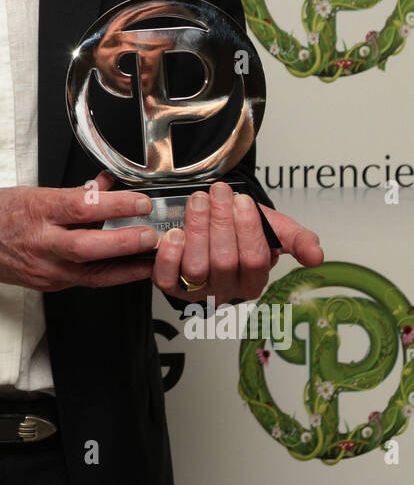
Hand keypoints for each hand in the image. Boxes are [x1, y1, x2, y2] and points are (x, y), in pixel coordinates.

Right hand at [0, 171, 159, 291]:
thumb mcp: (32, 191)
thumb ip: (72, 193)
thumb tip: (104, 186)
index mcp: (37, 211)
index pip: (81, 208)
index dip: (115, 206)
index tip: (140, 202)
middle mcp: (41, 243)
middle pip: (88, 247)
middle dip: (125, 242)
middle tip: (151, 235)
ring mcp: (45, 269)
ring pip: (92, 272)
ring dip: (126, 266)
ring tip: (154, 258)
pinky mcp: (49, 285)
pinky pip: (85, 281)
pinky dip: (110, 275)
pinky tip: (130, 269)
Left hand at [152, 181, 323, 305]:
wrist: (214, 221)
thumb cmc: (243, 227)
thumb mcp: (275, 229)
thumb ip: (298, 240)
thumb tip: (317, 256)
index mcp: (253, 282)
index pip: (254, 260)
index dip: (249, 229)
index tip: (243, 200)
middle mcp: (226, 291)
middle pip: (225, 261)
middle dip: (221, 222)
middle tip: (219, 193)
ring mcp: (197, 290)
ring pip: (197, 267)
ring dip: (197, 229)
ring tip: (199, 201)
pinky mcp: (172, 285)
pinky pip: (168, 277)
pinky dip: (170, 255)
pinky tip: (175, 233)